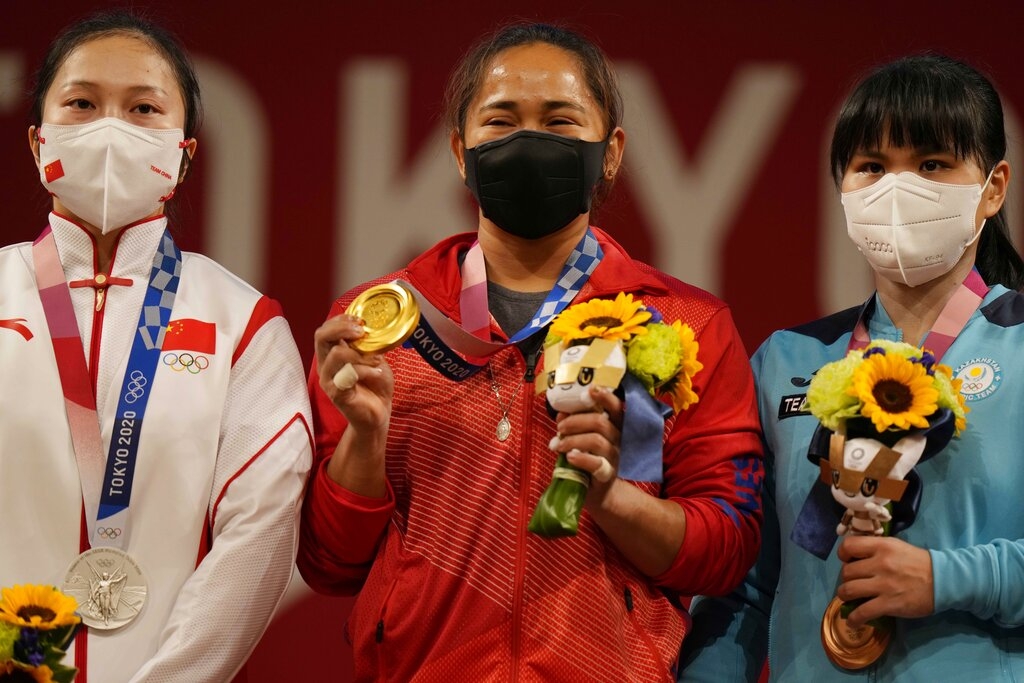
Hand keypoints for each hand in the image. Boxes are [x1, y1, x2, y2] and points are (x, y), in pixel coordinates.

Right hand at [314, 314, 393, 432]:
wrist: (378, 413)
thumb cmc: (374, 385)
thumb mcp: (373, 358)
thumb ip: (368, 344)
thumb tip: (373, 326)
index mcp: (331, 355)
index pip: (324, 330)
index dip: (340, 320)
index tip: (360, 320)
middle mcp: (325, 366)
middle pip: (321, 337)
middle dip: (342, 328)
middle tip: (361, 331)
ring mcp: (329, 380)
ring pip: (336, 354)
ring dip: (360, 354)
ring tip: (376, 360)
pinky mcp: (336, 394)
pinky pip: (348, 374)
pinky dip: (366, 370)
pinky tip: (377, 373)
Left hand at [553, 385, 622, 503]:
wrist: (599, 491)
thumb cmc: (589, 459)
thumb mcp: (581, 438)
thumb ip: (573, 424)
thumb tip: (561, 413)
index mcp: (614, 426)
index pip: (616, 407)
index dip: (605, 397)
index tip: (590, 390)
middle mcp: (619, 439)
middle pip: (601, 422)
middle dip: (575, 421)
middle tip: (560, 427)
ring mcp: (615, 457)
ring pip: (597, 441)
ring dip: (573, 439)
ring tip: (558, 444)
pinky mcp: (608, 474)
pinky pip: (596, 463)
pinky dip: (581, 458)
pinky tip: (570, 457)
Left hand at [836, 535, 934, 627]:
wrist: (943, 581)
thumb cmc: (918, 562)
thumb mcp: (896, 546)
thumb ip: (875, 549)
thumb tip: (854, 557)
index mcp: (882, 546)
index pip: (849, 546)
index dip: (843, 554)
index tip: (847, 560)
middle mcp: (880, 564)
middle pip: (846, 571)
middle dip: (846, 578)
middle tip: (853, 582)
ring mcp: (884, 585)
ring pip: (848, 590)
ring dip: (844, 596)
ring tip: (848, 599)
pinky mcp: (889, 604)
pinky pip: (862, 612)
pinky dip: (853, 619)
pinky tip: (852, 622)